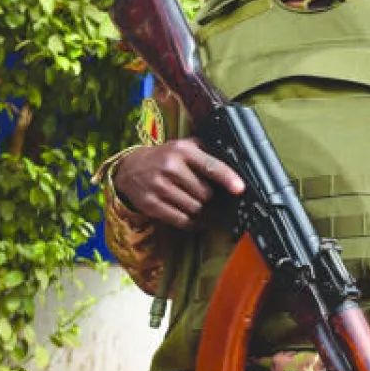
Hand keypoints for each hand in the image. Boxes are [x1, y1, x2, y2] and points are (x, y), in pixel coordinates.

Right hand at [111, 138, 245, 228]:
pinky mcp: (151, 205)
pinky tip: (198, 220)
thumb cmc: (164, 157)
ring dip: (205, 213)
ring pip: (195, 208)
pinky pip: (181, 220)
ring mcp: (159, 187)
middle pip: (205, 193)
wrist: (129, 168)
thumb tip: (233, 168)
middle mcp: (170, 167)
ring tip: (208, 210)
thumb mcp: (183, 147)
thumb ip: (205, 153)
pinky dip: (194, 223)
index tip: (240, 188)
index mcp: (182, 151)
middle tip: (216, 200)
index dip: (227, 178)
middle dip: (213, 199)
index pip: (210, 166)